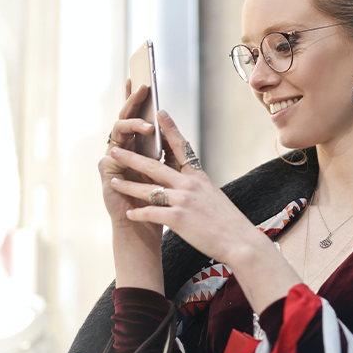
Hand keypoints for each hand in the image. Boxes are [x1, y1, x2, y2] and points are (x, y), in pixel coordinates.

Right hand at [99, 81, 159, 223]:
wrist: (145, 225)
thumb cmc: (157, 198)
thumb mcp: (166, 167)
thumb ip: (165, 145)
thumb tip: (169, 119)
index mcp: (137, 145)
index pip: (136, 115)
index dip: (136, 97)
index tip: (141, 77)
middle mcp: (123, 148)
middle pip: (126, 117)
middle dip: (133, 101)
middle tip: (143, 86)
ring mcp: (112, 158)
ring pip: (118, 132)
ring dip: (132, 125)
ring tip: (148, 126)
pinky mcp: (107, 172)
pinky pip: (111, 155)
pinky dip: (122, 151)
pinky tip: (128, 148)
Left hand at [107, 111, 259, 264]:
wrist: (239, 240)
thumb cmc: (228, 221)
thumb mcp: (213, 195)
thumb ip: (197, 186)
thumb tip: (186, 181)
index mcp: (198, 176)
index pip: (181, 147)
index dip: (169, 129)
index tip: (159, 112)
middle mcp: (189, 184)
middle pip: (154, 167)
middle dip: (132, 158)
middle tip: (115, 150)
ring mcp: (183, 201)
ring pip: (148, 190)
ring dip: (128, 186)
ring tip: (113, 182)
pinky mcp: (178, 219)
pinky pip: (151, 213)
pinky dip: (139, 214)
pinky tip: (129, 214)